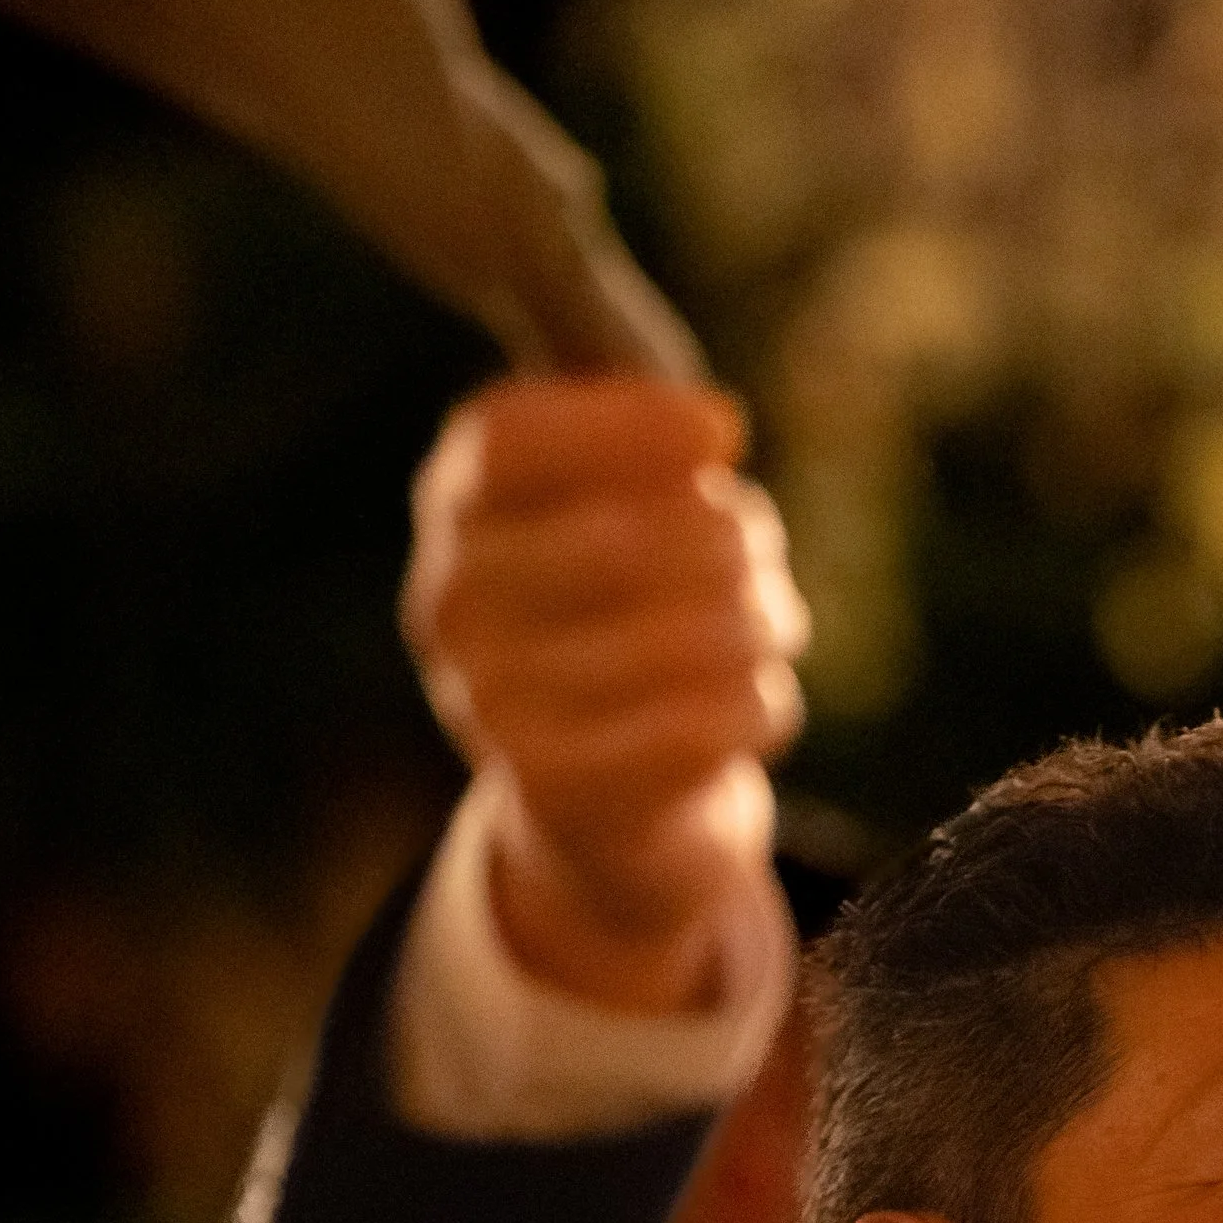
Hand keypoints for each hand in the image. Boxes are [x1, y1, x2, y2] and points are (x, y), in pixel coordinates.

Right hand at [400, 376, 808, 1013]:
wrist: (609, 802)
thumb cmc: (632, 611)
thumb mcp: (630, 493)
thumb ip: (649, 422)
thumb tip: (712, 428)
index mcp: (455, 505)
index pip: (511, 438)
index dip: (628, 421)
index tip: (725, 430)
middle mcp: (448, 601)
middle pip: (619, 537)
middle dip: (729, 537)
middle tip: (762, 555)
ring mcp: (486, 704)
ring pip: (677, 639)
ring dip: (760, 624)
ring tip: (774, 626)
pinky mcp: (552, 791)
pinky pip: (693, 729)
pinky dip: (759, 704)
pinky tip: (765, 697)